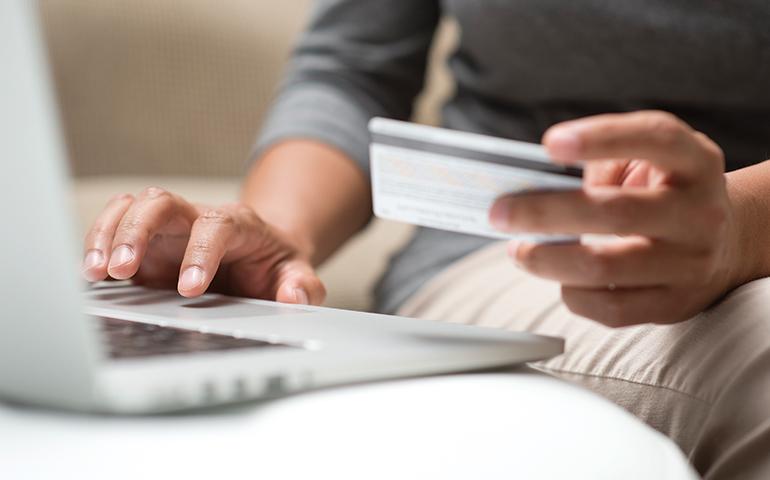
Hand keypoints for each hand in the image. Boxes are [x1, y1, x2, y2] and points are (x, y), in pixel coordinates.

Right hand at [80, 187, 324, 304]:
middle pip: (162, 202)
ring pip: (132, 208)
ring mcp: (169, 229)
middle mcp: (197, 219)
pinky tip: (91, 273)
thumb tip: (294, 298)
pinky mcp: (147, 244)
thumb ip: (302, 286)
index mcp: (238, 224)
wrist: (260, 253)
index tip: (190, 289)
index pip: (216, 227)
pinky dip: (98, 243)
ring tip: (96, 273)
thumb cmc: (275, 264)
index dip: (200, 253)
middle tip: (122, 269)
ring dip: (109, 235)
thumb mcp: (297, 274)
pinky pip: (115, 227)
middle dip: (138, 230)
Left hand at [489, 111, 739, 325]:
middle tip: (500, 213)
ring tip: (518, 250)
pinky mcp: (675, 304)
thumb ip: (602, 162)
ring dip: (546, 260)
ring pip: (604, 267)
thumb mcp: (649, 161)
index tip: (549, 144)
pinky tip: (557, 277)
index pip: (654, 138)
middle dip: (545, 213)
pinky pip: (610, 309)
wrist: (727, 243)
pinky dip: (571, 294)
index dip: (601, 138)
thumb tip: (530, 190)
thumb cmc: (664, 193)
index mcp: (695, 162)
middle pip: (615, 214)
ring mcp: (691, 263)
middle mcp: (700, 212)